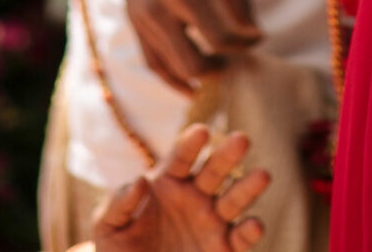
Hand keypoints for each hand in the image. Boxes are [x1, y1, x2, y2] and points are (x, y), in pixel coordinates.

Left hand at [92, 125, 268, 251]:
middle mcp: (195, 196)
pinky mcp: (224, 249)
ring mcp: (212, 221)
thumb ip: (118, 204)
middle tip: (242, 138)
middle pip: (214, 171)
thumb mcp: (108, 228)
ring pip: (234, 199)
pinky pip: (241, 239)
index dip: (190, 144)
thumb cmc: (120, 250)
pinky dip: (250, 231)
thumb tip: (139, 181)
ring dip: (248, 187)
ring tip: (263, 175)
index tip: (201, 131)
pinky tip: (253, 224)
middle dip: (228, 155)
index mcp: (168, 183)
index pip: (181, 158)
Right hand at [117, 0, 261, 93]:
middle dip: (221, 66)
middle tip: (238, 56)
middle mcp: (158, 11)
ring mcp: (142, 21)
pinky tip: (192, 86)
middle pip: (194, 63)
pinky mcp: (135, 24)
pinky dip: (172, 79)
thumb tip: (253, 34)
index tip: (258, 37)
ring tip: (221, 65)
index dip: (244, 44)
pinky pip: (153, 63)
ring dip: (200, 74)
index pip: (220, 37)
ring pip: (173, 68)